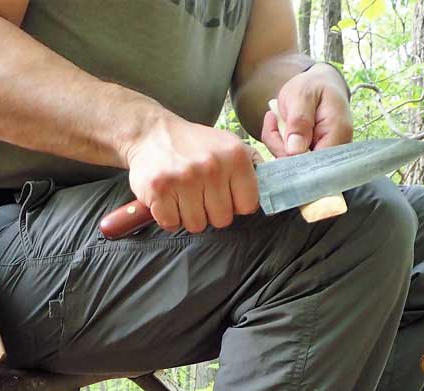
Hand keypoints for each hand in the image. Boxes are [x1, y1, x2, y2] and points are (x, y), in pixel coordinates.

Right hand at [123, 113, 258, 233]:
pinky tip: (167, 198)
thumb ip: (251, 166)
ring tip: (182, 194)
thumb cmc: (193, 145)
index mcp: (235, 156)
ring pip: (196, 225)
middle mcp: (212, 166)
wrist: (151, 133)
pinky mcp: (159, 189)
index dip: (235, 204)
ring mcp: (184, 178)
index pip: (248, 205)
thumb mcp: (228, 145)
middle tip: (198, 193)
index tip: (223, 194)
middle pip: (222, 219)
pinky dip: (167, 216)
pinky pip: (171, 223)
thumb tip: (273, 188)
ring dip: (188, 215)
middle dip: (210, 211)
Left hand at [261, 64, 352, 156]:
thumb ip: (299, 121)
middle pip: (302, 167)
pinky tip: (277, 126)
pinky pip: (289, 160)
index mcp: (338, 133)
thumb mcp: (302, 96)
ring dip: (277, 145)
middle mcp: (335, 150)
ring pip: (292, 165)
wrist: (317, 85)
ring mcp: (322, 155)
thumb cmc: (313, 87)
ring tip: (275, 119)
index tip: (279, 134)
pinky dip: (279, 145)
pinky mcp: (310, 157)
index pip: (316, 162)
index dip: (293, 157)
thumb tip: (294, 151)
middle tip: (273, 120)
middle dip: (281, 148)